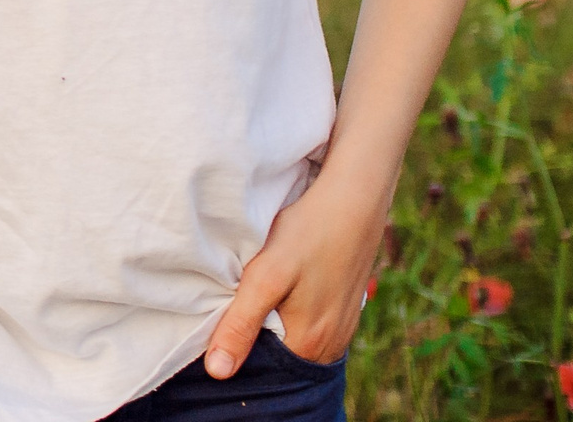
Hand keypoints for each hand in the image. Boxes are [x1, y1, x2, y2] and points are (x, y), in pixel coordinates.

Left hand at [203, 178, 385, 374]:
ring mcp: (342, 328)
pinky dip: (291, 314)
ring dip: (272, 325)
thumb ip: (241, 324)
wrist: (354, 200)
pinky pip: (311, 325)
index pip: (263, 369)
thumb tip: (218, 372)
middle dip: (255, 340)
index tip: (217, 329)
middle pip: (281, 356)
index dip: (236, 351)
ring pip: (294, 340)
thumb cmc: (308, 233)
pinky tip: (281, 290)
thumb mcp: (265, 276)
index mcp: (311, 345)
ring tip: (254, 298)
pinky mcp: (345, 309)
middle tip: (231, 308)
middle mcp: (331, 346)